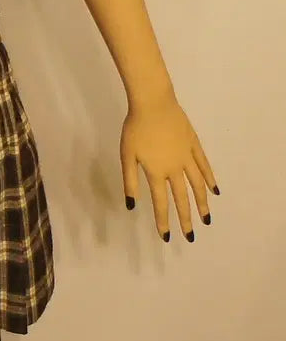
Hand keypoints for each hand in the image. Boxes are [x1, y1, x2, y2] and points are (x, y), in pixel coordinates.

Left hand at [120, 95, 218, 241]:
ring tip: (207, 218)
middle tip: (191, 237)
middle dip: (186, 219)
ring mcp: (187, 157)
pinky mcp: (194, 144)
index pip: (161, 202)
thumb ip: (130, 181)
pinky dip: (210, 179)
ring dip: (202, 204)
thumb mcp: (127, 155)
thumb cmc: (135, 128)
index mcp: (156, 172)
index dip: (163, 221)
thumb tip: (132, 205)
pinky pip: (204, 166)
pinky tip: (214, 190)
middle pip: (182, 198)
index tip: (167, 237)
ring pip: (198, 185)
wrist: (153, 103)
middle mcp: (175, 168)